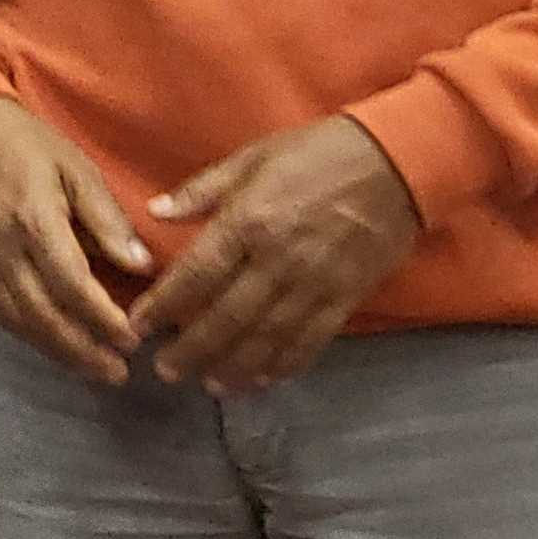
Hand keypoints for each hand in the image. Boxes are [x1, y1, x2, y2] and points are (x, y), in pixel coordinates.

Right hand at [0, 96, 154, 385]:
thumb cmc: (30, 146)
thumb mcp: (78, 170)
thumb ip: (108, 221)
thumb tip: (142, 267)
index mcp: (34, 220)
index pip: (70, 282)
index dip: (101, 317)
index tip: (133, 339)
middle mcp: (5, 250)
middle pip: (42, 313)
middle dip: (81, 350)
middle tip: (119, 373)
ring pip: (20, 321)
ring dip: (58, 352)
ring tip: (95, 372)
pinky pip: (3, 314)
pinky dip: (33, 339)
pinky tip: (59, 350)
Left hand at [127, 115, 421, 396]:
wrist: (398, 161)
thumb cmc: (318, 152)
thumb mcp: (252, 157)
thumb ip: (201, 190)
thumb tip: (155, 212)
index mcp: (248, 221)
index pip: (196, 274)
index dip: (164, 306)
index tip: (139, 327)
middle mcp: (278, 259)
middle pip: (227, 318)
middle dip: (193, 350)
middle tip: (166, 371)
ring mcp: (315, 283)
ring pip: (267, 338)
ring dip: (235, 367)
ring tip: (209, 386)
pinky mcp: (347, 297)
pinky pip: (312, 340)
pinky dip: (285, 365)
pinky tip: (263, 380)